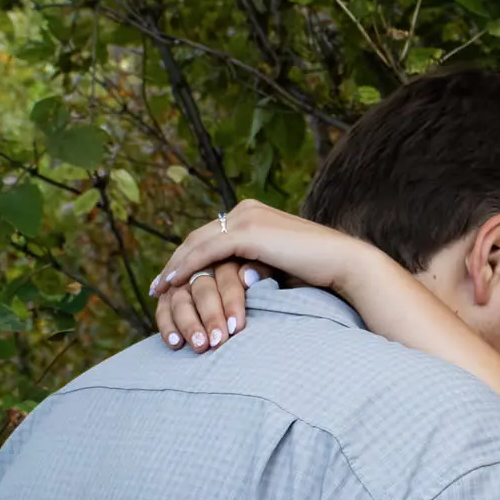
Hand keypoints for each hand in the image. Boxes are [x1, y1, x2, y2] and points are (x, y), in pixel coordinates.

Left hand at [149, 199, 367, 352]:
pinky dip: (187, 267)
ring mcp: (246, 217)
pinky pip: (207, 251)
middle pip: (198, 236)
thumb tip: (238, 280)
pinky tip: (173, 284)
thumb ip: (253, 265)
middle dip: (175, 262)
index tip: (172, 279)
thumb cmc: (316, 272)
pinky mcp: (248, 231)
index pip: (210, 235)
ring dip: (175, 266)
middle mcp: (246, 210)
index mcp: (253, 214)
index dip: (188, 257)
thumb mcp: (276, 265)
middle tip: (157, 286)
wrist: (342, 263)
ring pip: (198, 242)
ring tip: (159, 289)